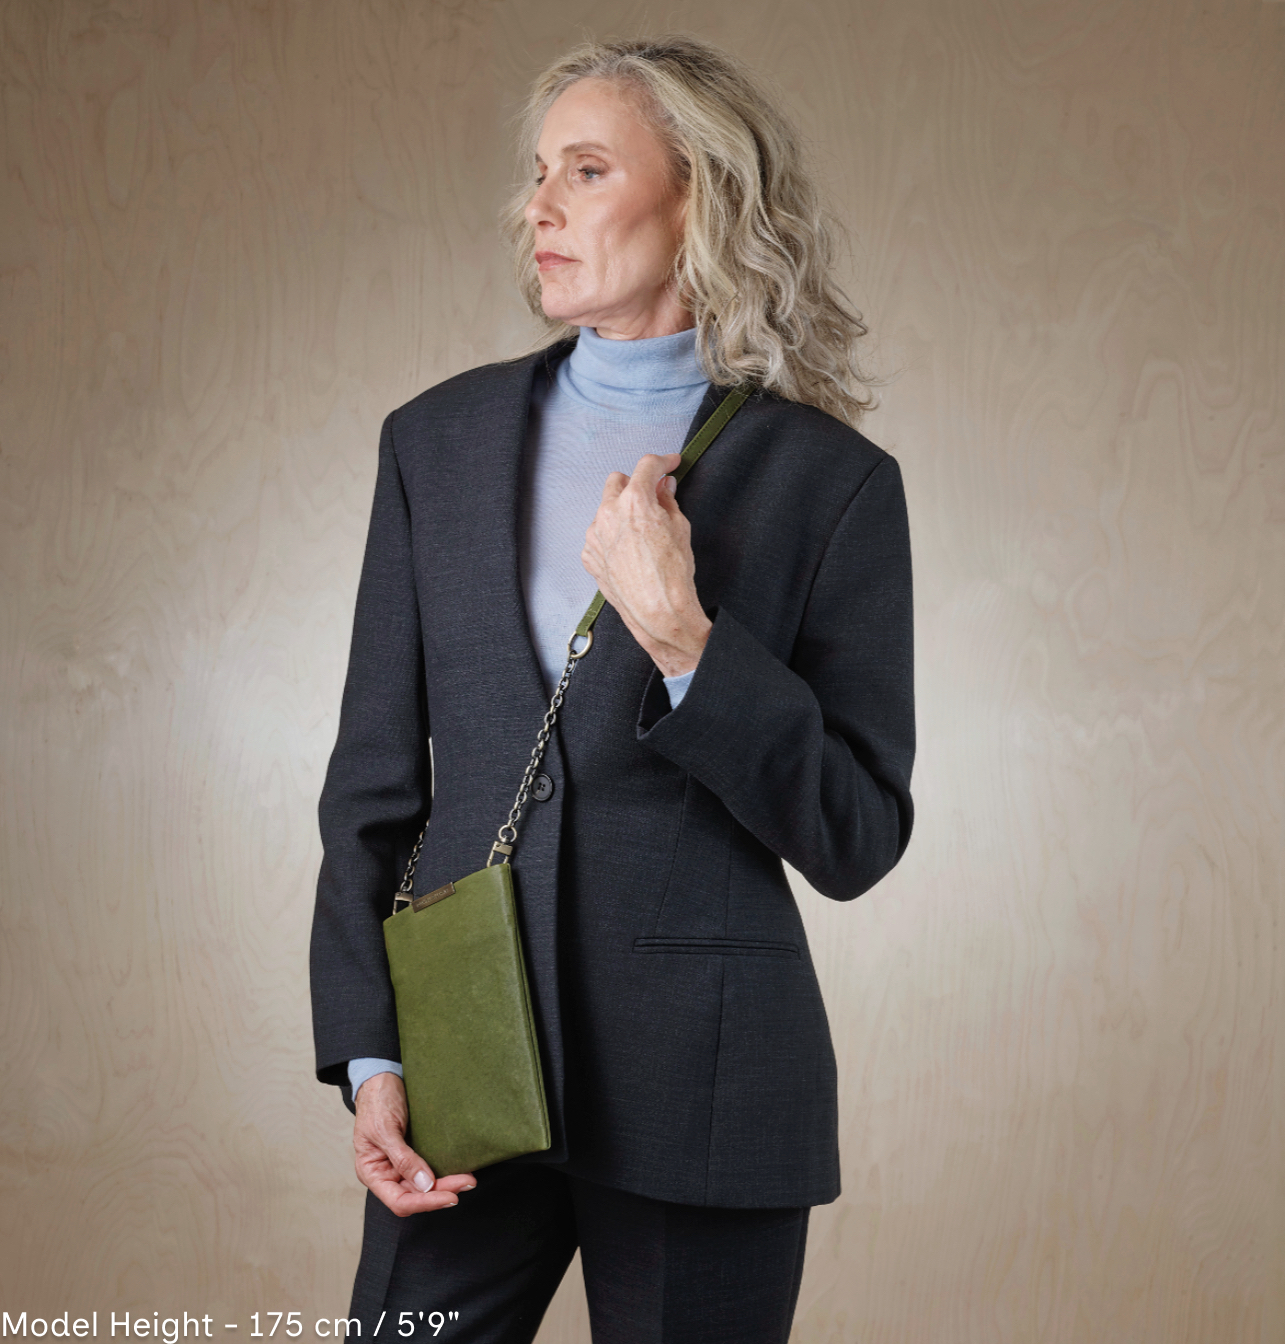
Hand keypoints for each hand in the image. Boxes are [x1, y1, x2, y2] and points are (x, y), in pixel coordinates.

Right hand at [353, 1072, 476, 1216]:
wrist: (381, 1077)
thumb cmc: (376, 1101)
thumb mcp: (385, 1129)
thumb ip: (403, 1159)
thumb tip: (424, 1185)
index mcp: (372, 1173)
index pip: (399, 1201)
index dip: (425, 1203)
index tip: (450, 1197)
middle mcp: (387, 1173)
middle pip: (416, 1195)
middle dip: (442, 1192)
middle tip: (467, 1183)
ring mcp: (400, 1164)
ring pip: (426, 1185)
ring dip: (447, 1184)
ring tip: (469, 1179)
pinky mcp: (413, 1153)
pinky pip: (429, 1169)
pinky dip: (444, 1172)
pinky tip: (459, 1170)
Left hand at [582, 451, 712, 677]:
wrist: (658, 610)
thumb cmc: (672, 574)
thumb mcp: (680, 527)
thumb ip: (667, 500)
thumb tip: (663, 487)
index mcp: (634, 501)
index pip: (646, 466)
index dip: (662, 461)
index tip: (670, 464)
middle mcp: (609, 513)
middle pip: (617, 480)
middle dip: (634, 483)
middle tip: (652, 496)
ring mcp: (595, 535)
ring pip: (605, 508)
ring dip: (621, 511)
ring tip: (641, 532)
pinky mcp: (589, 554)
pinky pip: (599, 534)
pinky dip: (612, 535)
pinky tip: (629, 551)